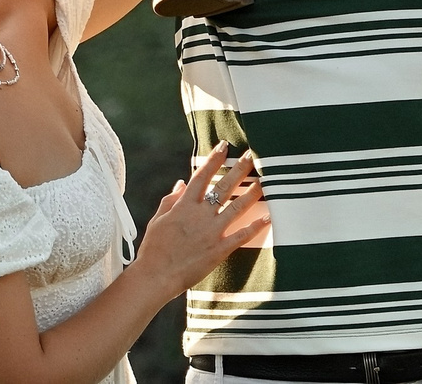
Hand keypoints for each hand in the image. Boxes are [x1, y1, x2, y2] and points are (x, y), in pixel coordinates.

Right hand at [139, 146, 270, 293]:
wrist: (156, 276)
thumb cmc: (153, 250)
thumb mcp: (158, 220)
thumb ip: (171, 200)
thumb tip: (182, 182)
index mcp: (184, 206)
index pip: (202, 176)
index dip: (214, 159)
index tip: (224, 146)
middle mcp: (201, 215)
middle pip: (224, 186)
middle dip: (240, 169)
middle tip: (252, 156)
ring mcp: (212, 231)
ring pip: (237, 207)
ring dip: (252, 193)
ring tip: (265, 182)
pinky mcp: (219, 249)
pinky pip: (242, 236)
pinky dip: (256, 226)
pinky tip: (267, 218)